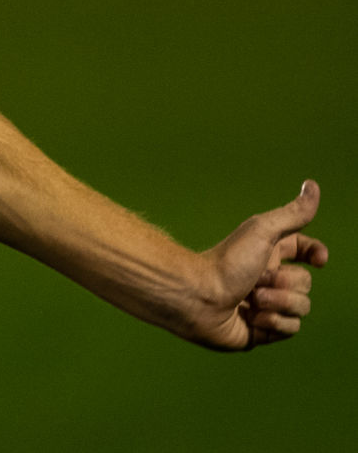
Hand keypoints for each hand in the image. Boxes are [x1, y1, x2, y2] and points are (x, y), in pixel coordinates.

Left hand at [194, 180, 329, 349]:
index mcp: (269, 254)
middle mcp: (268, 278)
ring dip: (278, 303)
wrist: (197, 298)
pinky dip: (272, 323)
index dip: (316, 254)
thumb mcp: (262, 232)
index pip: (306, 251)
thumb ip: (292, 214)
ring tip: (251, 300)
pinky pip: (290, 329)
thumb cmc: (226, 262)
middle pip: (306, 284)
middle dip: (285, 284)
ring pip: (301, 308)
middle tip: (257, 281)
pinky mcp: (262, 330)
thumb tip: (313, 185)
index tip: (318, 259)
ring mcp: (266, 305)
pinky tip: (250, 318)